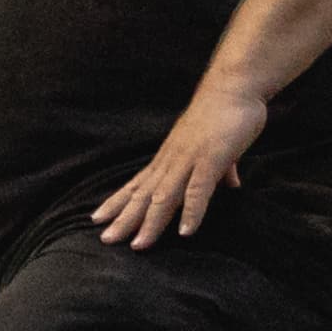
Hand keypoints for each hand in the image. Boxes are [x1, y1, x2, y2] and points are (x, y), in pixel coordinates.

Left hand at [95, 85, 265, 247]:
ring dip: (150, 222)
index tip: (97, 219)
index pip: (136, 184)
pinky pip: (198, 190)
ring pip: (164, 196)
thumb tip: (230, 184)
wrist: (234, 85)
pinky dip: (192, 212)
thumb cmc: (224, 114)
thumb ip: (221, 169)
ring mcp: (188, 159)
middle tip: (105, 240)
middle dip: (124, 219)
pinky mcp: (210, 159)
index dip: (117, 202)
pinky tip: (185, 233)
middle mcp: (172, 160)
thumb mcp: (218, 148)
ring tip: (138, 245)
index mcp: (169, 158)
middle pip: (143, 195)